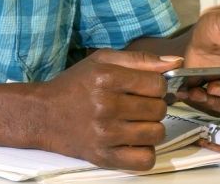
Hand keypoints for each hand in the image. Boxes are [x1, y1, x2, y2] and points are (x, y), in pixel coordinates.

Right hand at [36, 49, 180, 170]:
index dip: (156, 85)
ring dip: (151, 128)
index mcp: (106, 78)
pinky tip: (134, 141)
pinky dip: (145, 152)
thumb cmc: (75, 85)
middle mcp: (106, 105)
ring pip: (156, 134)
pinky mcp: (103, 156)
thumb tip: (175, 62)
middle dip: (154, 105)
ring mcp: (105, 133)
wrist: (44, 114)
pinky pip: (144, 160)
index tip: (145, 87)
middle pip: (159, 109)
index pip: (157, 84)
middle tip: (137, 105)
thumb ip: (140, 59)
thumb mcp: (102, 60)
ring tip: (136, 122)